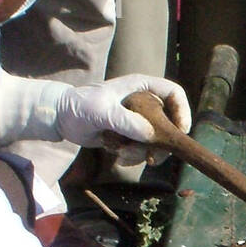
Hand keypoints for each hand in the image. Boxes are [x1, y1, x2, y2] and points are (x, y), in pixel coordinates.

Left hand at [55, 75, 190, 161]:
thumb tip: (150, 134)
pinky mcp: (131, 136)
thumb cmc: (81, 106)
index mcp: (142, 87)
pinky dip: (131, 156)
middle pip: (170, 123)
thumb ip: (126, 121)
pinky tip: (115, 153)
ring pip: (156, 141)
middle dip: (162, 143)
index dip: (182, 112)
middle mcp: (144, 103)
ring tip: (119, 151)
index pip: (174, 94)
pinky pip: (142, 150)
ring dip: (140, 152)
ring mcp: (138, 121)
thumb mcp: (102, 111)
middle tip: (153, 159)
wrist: (63, 119)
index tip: (180, 132)